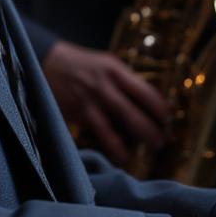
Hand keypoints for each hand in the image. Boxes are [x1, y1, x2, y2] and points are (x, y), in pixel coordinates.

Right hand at [42, 40, 167, 163]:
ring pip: (115, 128)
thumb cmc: (82, 64)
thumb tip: (146, 101)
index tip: (167, 119)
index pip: (145, 92)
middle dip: (151, 130)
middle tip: (160, 142)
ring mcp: (89, 100)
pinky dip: (111, 146)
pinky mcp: (77, 113)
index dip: (160, 109)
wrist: (48, 61)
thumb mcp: (106, 64)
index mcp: (115, 70)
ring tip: (143, 153)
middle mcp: (104, 85)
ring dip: (131, 143)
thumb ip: (124, 80)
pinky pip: (99, 134)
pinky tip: (120, 155)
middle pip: (134, 113)